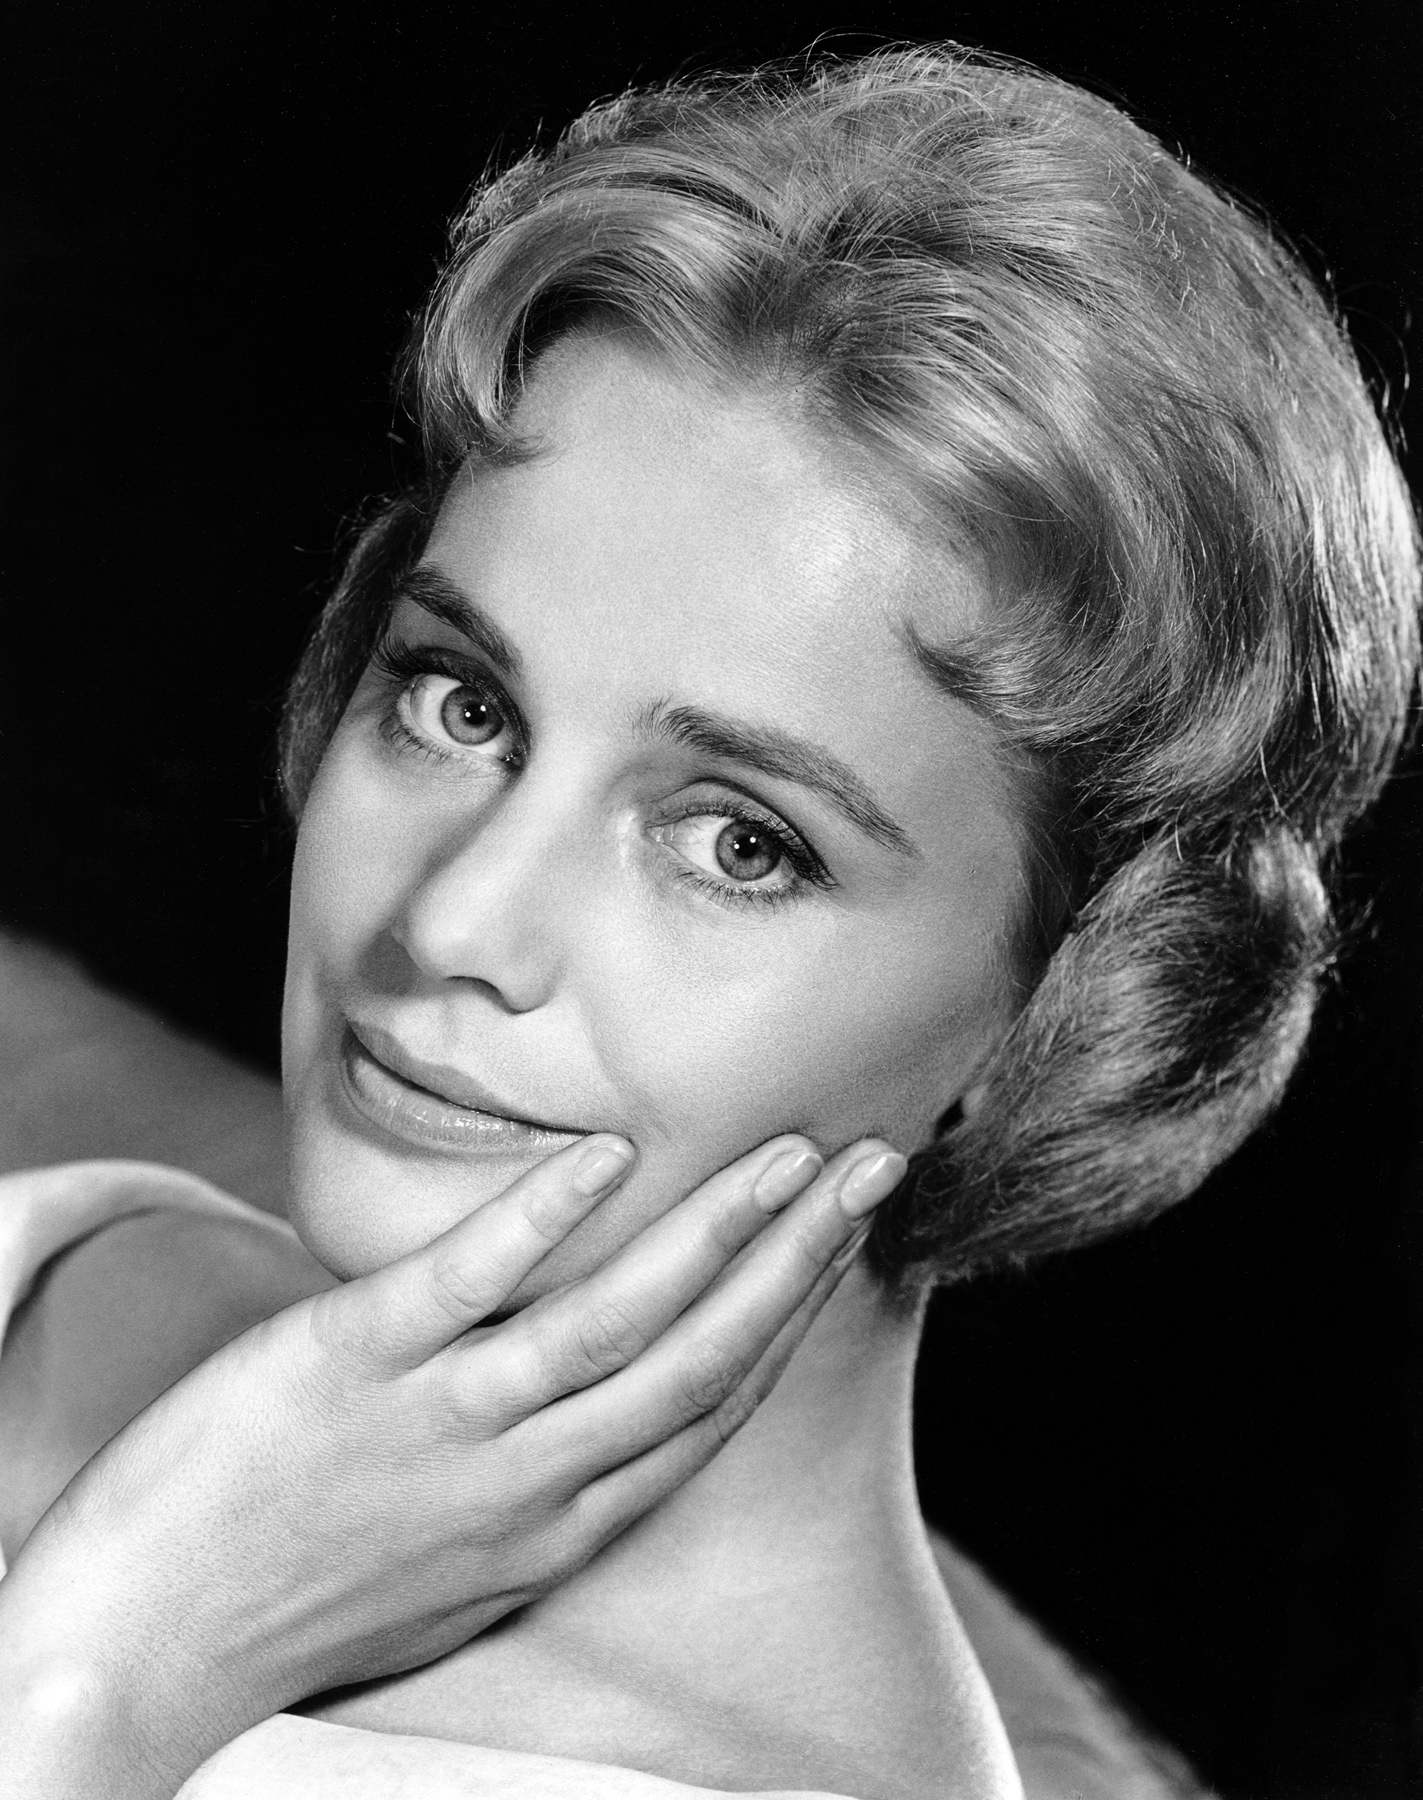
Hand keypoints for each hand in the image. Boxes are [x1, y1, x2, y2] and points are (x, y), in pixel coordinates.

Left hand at [0, 1130, 905, 1797]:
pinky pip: (465, 1284)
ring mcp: (443, 1421)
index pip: (710, 1405)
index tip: (845, 1238)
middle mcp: (527, 1479)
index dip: (792, 1314)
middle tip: (873, 1166)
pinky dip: (541, 1219)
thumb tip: (603, 1418)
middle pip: (698, 1359)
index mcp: (560, 1522)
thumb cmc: (312, 1592)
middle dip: (797, 1258)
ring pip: (613, 1322)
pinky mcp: (350, 1364)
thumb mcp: (464, 1569)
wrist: (147, 1636)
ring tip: (790, 1154)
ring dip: (716, 1233)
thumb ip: (545, 1488)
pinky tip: (606, 1155)